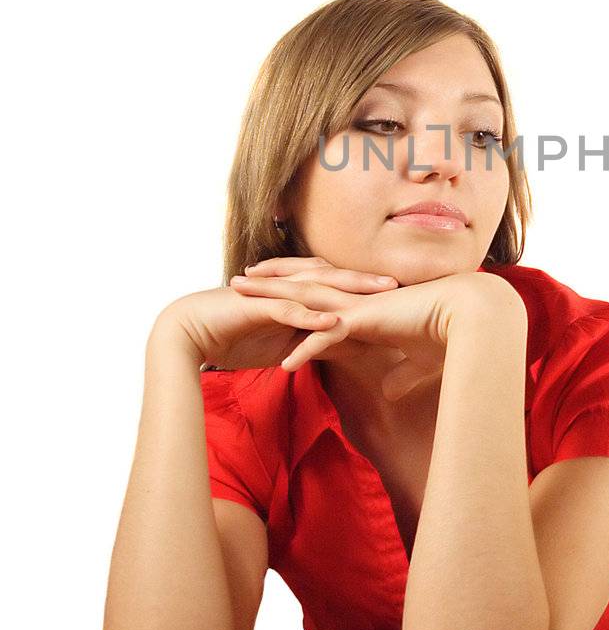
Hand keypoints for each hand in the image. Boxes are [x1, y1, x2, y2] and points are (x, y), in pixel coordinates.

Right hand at [157, 267, 398, 370]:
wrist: (189, 334)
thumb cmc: (233, 336)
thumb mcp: (283, 344)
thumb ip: (314, 343)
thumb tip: (346, 349)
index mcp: (294, 294)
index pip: (337, 288)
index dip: (366, 290)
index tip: (399, 295)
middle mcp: (286, 288)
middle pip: (332, 280)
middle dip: (365, 281)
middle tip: (398, 285)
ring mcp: (271, 295)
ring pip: (314, 289)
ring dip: (345, 290)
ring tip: (375, 295)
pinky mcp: (255, 307)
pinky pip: (285, 310)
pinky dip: (308, 316)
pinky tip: (330, 323)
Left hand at [228, 258, 516, 400]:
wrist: (472, 318)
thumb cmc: (452, 337)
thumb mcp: (420, 362)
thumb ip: (402, 374)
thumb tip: (393, 391)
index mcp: (365, 306)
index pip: (320, 298)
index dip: (293, 294)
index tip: (269, 294)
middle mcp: (356, 302)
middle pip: (302, 290)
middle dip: (269, 285)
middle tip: (237, 281)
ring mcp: (359, 309)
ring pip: (303, 303)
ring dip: (269, 303)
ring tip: (237, 299)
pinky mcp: (367, 322)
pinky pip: (328, 338)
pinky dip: (305, 352)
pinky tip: (284, 367)